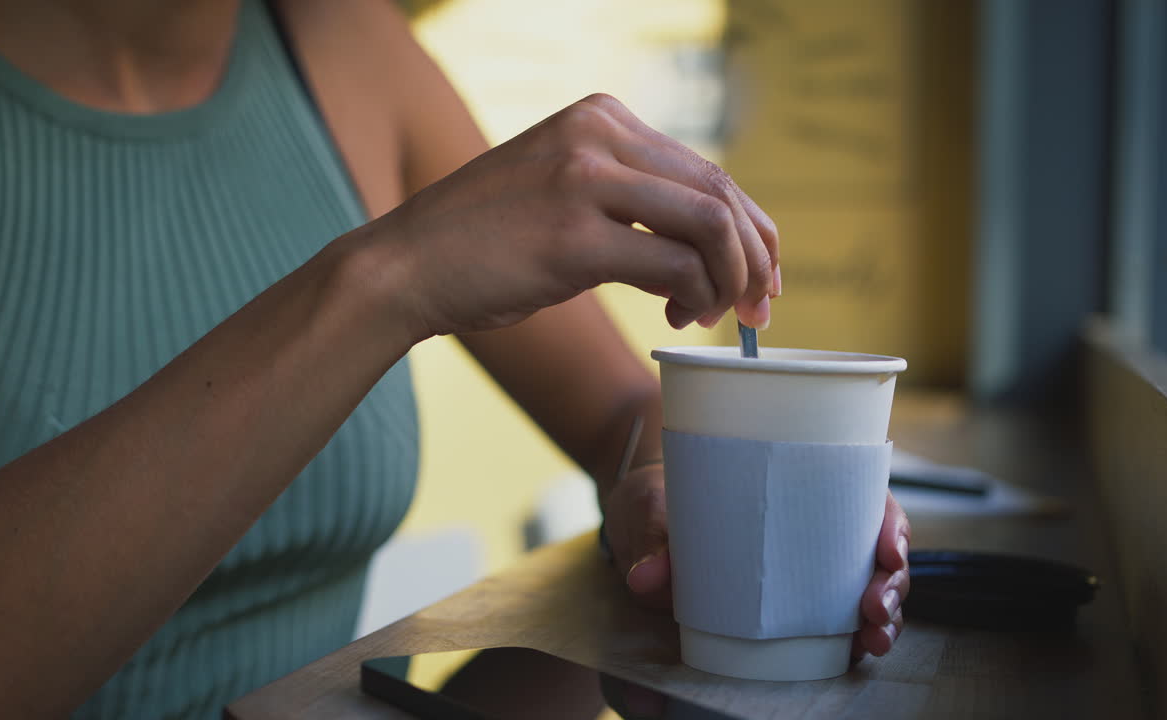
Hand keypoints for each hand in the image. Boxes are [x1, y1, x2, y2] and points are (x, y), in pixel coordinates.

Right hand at [367, 93, 778, 338]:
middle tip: (759, 306)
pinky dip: (695, 297)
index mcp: (600, 117)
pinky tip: (676, 317)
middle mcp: (597, 134)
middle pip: (721, 191)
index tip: (760, 273)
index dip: (751, 226)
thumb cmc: (486, 244)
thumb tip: (709, 244)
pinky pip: (674, 265)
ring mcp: (584, 180)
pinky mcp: (573, 235)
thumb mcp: (563, 193)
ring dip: (732, 278)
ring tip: (714, 315)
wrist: (406, 265)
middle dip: (756, 255)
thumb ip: (628, 197)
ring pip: (710, 223)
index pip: (708, 168)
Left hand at [604, 470, 912, 658]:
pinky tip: (858, 653)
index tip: (889, 548)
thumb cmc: (657, 499)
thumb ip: (652, 538)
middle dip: (893, 583)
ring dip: (884, 618)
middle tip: (876, 607)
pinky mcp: (788, 608)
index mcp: (798, 486)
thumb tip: (647, 579)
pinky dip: (855, 640)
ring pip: (868, 592)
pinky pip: (836, 623)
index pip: (865, 499)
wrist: (638, 524)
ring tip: (872, 639)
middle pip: (878, 552)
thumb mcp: (651, 506)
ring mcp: (805, 571)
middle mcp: (812, 529)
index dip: (890, 524)